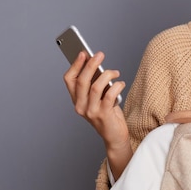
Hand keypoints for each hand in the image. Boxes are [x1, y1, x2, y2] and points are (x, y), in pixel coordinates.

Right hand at [63, 51, 131, 178]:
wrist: (115, 137)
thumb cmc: (108, 115)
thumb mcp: (99, 98)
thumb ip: (96, 85)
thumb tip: (98, 65)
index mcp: (76, 100)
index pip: (69, 80)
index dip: (75, 65)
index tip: (83, 52)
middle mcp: (80, 106)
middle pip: (82, 81)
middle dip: (91, 65)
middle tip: (100, 54)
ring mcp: (91, 112)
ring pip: (95, 87)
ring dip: (107, 75)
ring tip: (115, 72)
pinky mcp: (104, 115)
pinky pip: (109, 95)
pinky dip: (117, 86)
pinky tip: (121, 83)